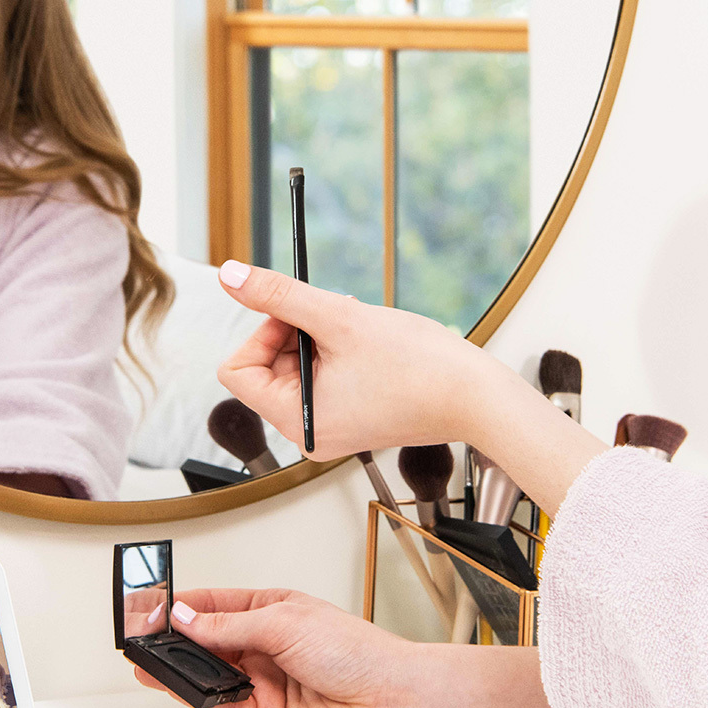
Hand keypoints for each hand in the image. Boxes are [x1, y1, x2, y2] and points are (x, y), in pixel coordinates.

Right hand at [133, 587, 418, 707]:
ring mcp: (262, 680)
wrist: (388, 702)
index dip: (182, 605)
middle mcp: (264, 644)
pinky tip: (178, 686)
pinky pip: (220, 703)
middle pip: (205, 639)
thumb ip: (229, 624)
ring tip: (149, 662)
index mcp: (272, 608)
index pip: (214, 603)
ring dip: (179, 668)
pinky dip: (196, 696)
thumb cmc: (358, 651)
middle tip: (141, 636)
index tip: (152, 606)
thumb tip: (187, 617)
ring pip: (208, 673)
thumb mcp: (285, 622)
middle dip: (174, 638)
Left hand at [213, 261, 607, 514]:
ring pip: (295, 366)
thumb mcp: (339, 318)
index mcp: (296, 420)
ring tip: (357, 330)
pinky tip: (368, 343)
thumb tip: (229, 275)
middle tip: (336, 317)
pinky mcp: (350, 418)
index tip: (300, 315)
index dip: (263, 331)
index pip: (237, 369)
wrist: (478, 396)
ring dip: (319, 337)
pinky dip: (336, 352)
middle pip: (265, 366)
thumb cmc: (420, 366)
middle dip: (295, 332)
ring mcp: (329, 427)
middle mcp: (307, 432)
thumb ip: (279, 295)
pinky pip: (321, 377)